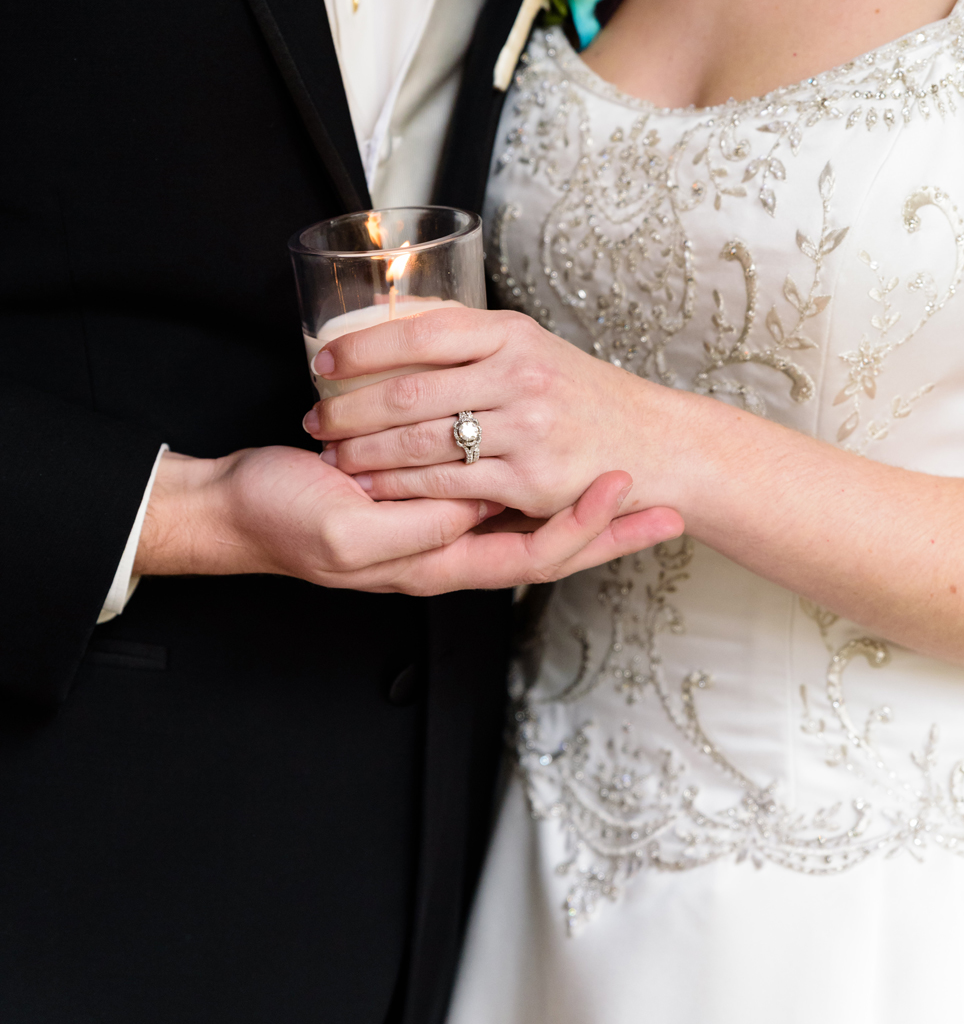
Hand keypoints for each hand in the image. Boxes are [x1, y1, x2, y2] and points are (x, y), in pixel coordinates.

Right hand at [138, 447, 683, 593]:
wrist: (234, 506)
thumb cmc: (283, 521)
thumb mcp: (350, 534)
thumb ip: (416, 529)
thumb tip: (477, 512)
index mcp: (440, 562)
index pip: (537, 557)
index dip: (586, 531)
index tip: (627, 494)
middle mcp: (452, 545)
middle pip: (551, 545)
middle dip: (611, 531)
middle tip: (669, 507)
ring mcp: (443, 519)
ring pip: (531, 517)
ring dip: (582, 506)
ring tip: (633, 483)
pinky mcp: (429, 488)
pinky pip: (497, 489)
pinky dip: (535, 479)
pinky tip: (561, 460)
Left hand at [303, 307, 667, 515]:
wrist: (655, 443)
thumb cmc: (585, 397)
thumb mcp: (534, 348)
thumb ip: (471, 338)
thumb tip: (393, 314)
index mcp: (514, 335)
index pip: (420, 331)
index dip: (362, 347)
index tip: (323, 360)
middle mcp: (521, 376)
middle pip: (408, 391)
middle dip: (349, 408)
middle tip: (315, 417)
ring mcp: (527, 429)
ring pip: (418, 442)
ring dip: (364, 452)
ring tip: (333, 453)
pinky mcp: (529, 481)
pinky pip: (445, 484)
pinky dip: (399, 487)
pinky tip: (373, 487)